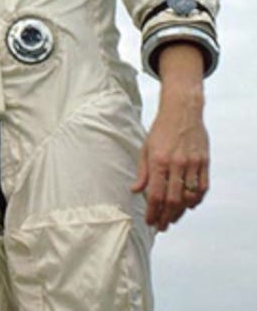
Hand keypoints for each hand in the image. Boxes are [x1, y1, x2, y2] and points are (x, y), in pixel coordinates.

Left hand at [131, 43, 208, 230]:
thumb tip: (135, 191)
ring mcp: (192, 164)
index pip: (155, 194)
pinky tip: (188, 206)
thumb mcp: (145, 148)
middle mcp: (176, 164)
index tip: (149, 222)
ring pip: (189, 196)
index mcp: (158, 161)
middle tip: (160, 227)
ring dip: (181, 211)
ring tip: (172, 219)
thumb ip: (142, 172)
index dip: (152, 211)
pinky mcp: (204, 163)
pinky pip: (203, 187)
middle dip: (165, 216)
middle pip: (173, 199)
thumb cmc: (160, 131)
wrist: (182, 112)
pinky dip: (196, 200)